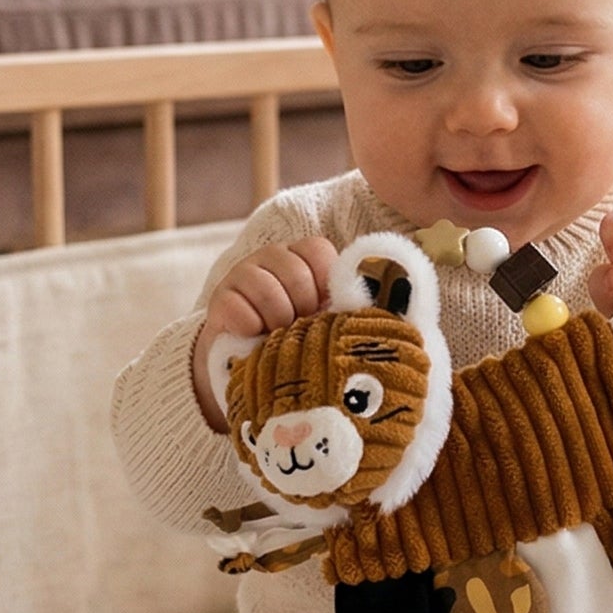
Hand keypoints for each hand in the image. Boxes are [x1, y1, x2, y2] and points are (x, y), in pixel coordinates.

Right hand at [191, 237, 340, 427]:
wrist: (247, 362)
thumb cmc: (298, 339)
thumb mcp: (326, 321)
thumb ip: (351, 309)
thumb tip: (391, 307)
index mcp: (303, 258)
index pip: (318, 251)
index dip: (324, 284)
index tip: (323, 308)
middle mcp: (272, 258)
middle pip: (295, 271)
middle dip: (302, 307)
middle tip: (298, 326)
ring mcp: (243, 274)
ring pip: (267, 290)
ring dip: (277, 321)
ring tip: (277, 335)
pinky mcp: (220, 299)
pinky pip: (238, 309)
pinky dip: (250, 328)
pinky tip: (253, 336)